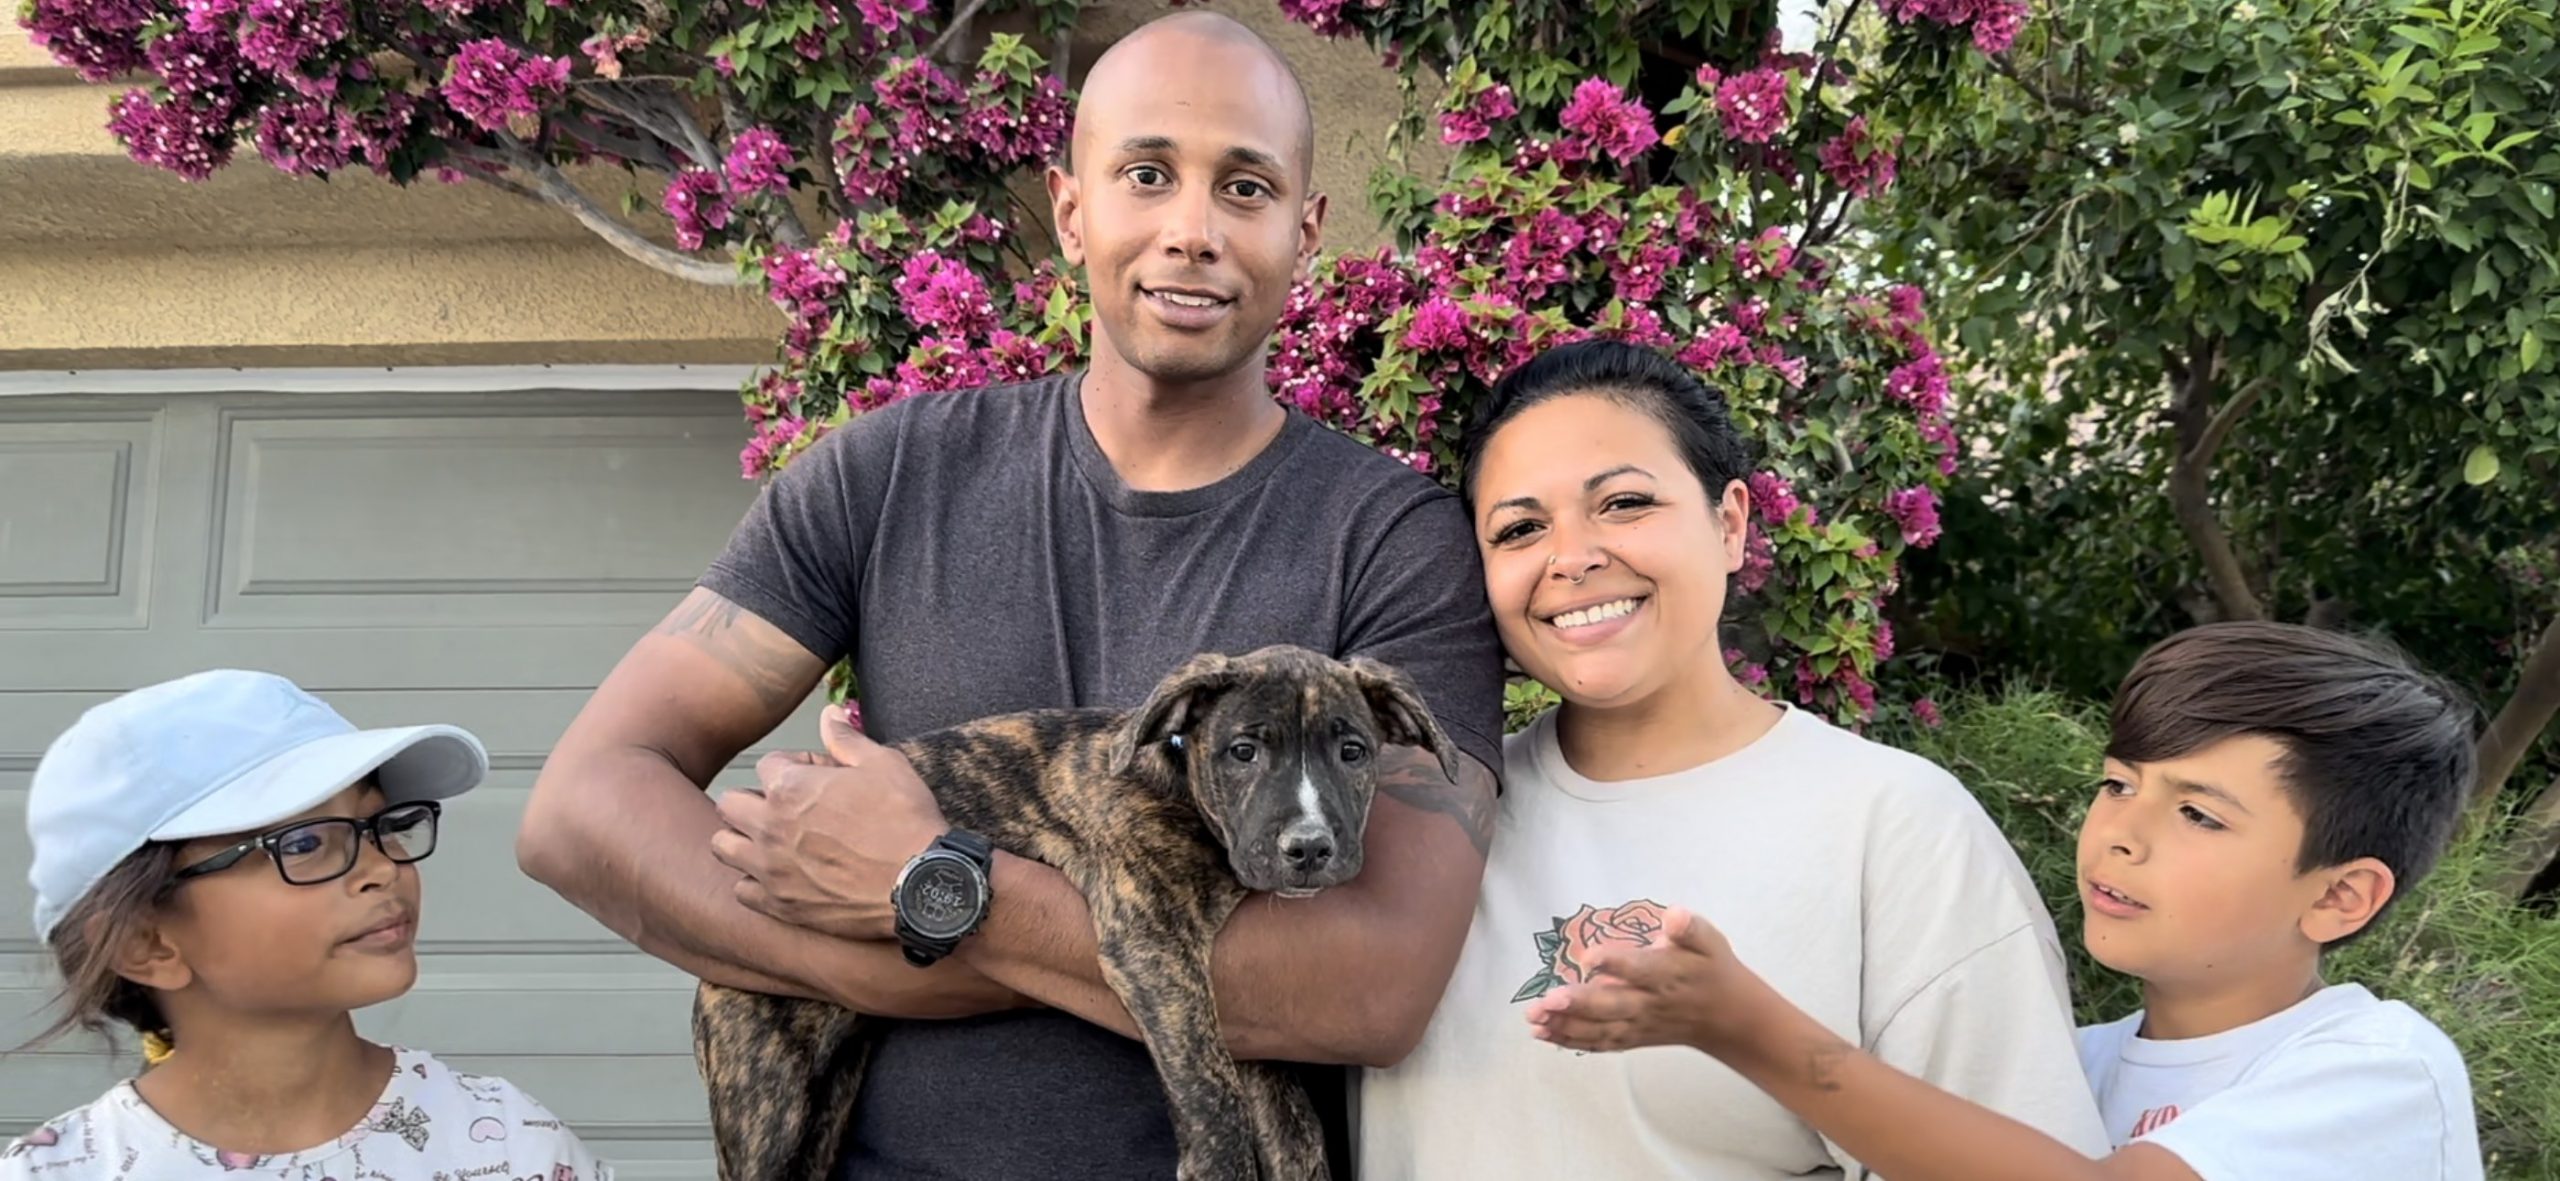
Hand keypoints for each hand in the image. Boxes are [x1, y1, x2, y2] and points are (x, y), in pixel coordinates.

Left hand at [710, 704, 948, 940]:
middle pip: (730, 803)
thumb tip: (829, 714)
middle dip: (754, 798)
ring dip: (741, 837)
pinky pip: (742, 890)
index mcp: (790, 788)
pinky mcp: (780, 904)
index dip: (794, 766)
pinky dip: (754, 881)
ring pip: (723, 846)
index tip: (820, 778)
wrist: (920, 883)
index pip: (767, 764)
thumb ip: (846, 739)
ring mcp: (770, 869)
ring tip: (771, 840)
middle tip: (787, 807)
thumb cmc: (905, 820)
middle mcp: (769, 828)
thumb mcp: (883, 764)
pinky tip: (779, 875)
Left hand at [1522, 906, 1759, 1054]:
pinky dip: (1572, 1041)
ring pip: (1602, 1029)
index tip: (1590, 956)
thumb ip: (1690, 928)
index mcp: (1668, 974)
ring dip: (1566, 1026)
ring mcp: (1639, 1024)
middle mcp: (1650, 1003)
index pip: (1640, 969)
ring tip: (1535, 1019)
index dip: (1615, 963)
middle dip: (1579, 1005)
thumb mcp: (1710, 941)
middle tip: (1547, 1001)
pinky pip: (1601, 1043)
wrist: (1728, 1019)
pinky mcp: (1632, 1038)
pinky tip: (1544, 1034)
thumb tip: (1675, 914)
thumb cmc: (1712, 969)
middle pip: (1613, 1006)